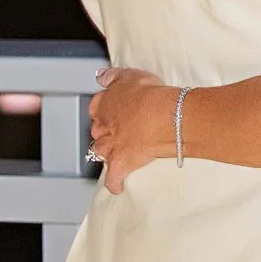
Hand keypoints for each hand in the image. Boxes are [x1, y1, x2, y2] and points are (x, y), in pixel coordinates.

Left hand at [87, 67, 174, 194]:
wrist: (163, 118)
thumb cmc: (151, 96)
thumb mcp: (133, 76)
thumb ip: (114, 76)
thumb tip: (102, 76)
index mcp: (105, 104)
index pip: (97, 106)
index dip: (105, 108)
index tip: (111, 109)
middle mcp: (104, 126)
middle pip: (97, 130)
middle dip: (103, 131)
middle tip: (115, 130)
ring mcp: (111, 147)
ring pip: (100, 152)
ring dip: (105, 153)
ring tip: (113, 153)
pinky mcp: (121, 164)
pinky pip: (113, 177)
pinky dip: (115, 182)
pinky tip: (117, 185)